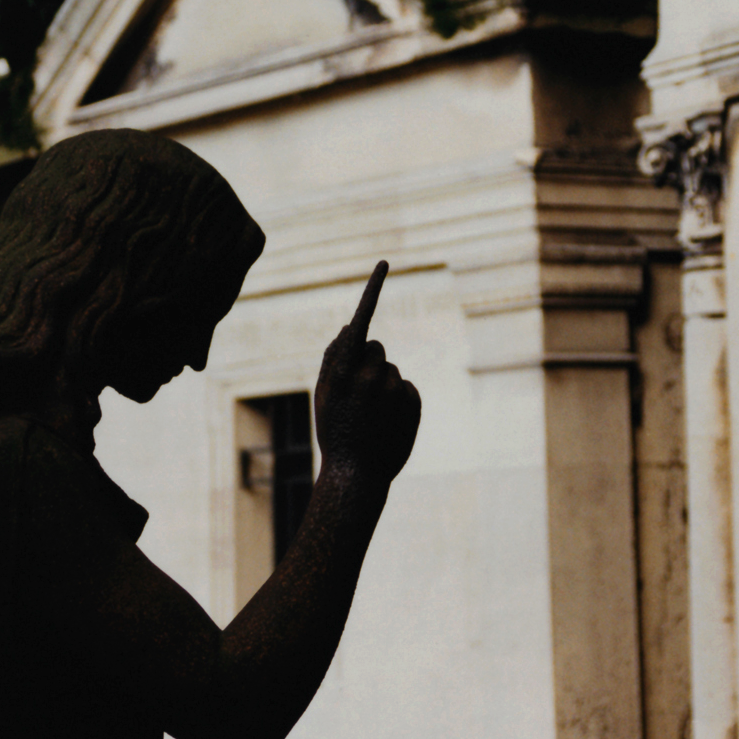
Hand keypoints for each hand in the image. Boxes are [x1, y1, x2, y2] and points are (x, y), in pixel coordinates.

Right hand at [314, 261, 420, 483]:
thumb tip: (351, 325)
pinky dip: (399, 400)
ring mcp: (394, 390)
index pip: (360, 322)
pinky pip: (407, 387)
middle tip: (357, 395)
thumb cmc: (334, 431)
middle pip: (376, 348)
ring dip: (383, 385)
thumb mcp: (324, 395)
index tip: (384, 263)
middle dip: (368, 363)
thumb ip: (334, 358)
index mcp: (342, 372)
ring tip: (371, 416)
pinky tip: (387, 422)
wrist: (356, 476)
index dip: (372, 290)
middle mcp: (370, 376)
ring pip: (391, 370)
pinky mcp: (413, 402)